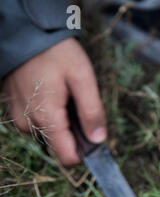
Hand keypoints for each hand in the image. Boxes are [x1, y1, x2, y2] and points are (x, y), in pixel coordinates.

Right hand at [2, 37, 105, 165]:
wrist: (24, 32)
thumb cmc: (56, 53)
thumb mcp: (82, 78)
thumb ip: (92, 111)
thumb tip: (99, 140)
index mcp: (46, 118)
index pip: (67, 157)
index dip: (86, 152)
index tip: (96, 137)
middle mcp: (29, 123)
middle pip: (61, 146)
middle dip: (76, 133)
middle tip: (80, 104)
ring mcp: (20, 117)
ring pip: (51, 133)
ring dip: (64, 121)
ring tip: (67, 95)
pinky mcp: (17, 109)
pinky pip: (39, 122)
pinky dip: (52, 113)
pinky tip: (56, 93)